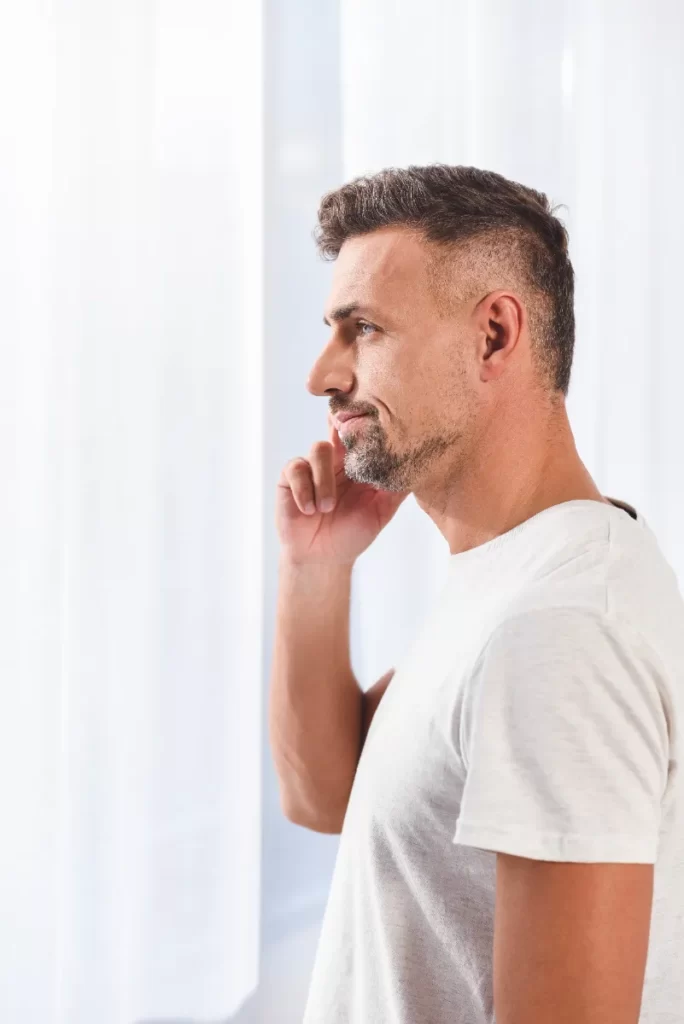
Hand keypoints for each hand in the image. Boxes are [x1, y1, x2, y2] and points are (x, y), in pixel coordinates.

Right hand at [275, 411, 409, 565]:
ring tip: (328, 507)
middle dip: (341, 420)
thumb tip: (420, 468)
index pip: (361, 433)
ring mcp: (311, 467)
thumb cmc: (352, 533)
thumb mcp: (380, 512)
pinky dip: (304, 490)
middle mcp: (335, 459)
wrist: (323, 559)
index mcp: (357, 463)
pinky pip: (296, 468)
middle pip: (336, 424)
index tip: (377, 413)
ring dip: (325, 480)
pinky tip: (310, 510)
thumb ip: (396, 490)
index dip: (366, 420)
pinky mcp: (290, 478)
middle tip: (347, 426)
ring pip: (318, 448)